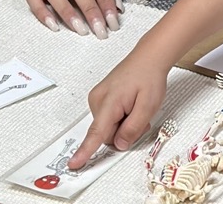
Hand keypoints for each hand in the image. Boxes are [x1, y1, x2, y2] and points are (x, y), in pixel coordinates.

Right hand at [68, 51, 167, 169]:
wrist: (148, 58)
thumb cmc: (149, 77)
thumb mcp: (148, 106)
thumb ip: (133, 129)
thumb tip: (120, 145)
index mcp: (109, 102)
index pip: (96, 133)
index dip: (85, 151)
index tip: (74, 164)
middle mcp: (97, 99)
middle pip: (106, 134)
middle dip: (123, 132)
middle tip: (140, 116)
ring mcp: (97, 98)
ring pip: (108, 127)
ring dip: (123, 124)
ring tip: (135, 107)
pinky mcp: (100, 98)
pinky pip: (108, 118)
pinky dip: (120, 117)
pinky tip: (130, 105)